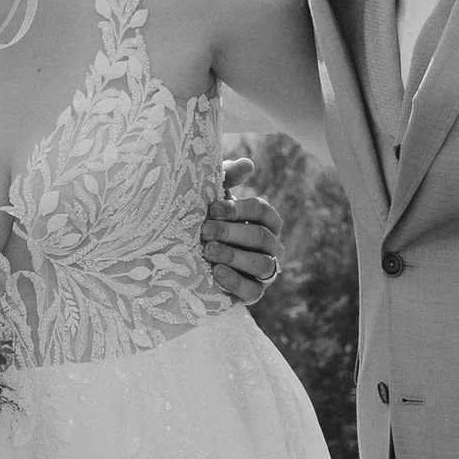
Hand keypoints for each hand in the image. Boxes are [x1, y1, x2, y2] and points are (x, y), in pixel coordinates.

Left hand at [205, 157, 284, 306]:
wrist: (187, 261)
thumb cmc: (206, 221)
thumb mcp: (213, 199)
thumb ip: (228, 178)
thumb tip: (247, 164)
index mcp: (266, 221)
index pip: (263, 211)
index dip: (239, 209)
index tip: (212, 208)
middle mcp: (271, 246)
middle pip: (261, 237)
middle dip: (232, 232)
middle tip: (205, 230)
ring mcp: (264, 272)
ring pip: (262, 264)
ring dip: (234, 255)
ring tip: (208, 251)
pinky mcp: (253, 294)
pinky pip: (253, 291)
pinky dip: (236, 281)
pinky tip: (216, 273)